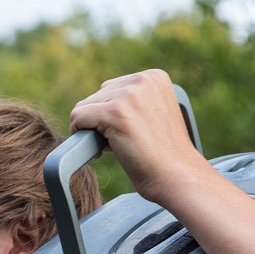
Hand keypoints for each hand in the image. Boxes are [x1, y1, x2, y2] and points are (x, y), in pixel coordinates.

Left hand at [70, 69, 206, 204]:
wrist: (176, 177)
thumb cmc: (165, 155)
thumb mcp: (154, 115)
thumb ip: (134, 102)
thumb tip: (97, 103)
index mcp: (154, 77)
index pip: (113, 88)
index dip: (113, 114)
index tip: (126, 133)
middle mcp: (142, 80)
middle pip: (98, 96)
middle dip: (102, 121)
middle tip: (119, 143)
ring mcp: (128, 94)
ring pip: (86, 107)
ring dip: (93, 129)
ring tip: (114, 147)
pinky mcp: (114, 112)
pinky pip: (78, 117)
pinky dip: (79, 134)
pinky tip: (97, 151)